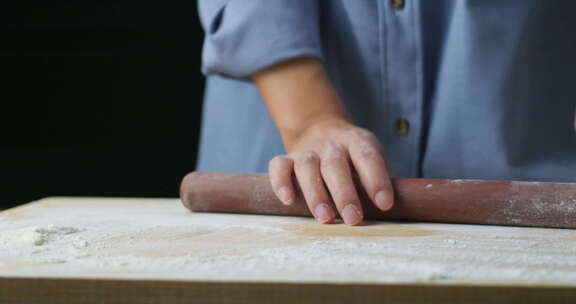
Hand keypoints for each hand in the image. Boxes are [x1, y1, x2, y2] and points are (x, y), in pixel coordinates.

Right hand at [268, 118, 393, 224]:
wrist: (321, 129)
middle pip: (335, 164)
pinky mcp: (288, 158)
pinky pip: (279, 166)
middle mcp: (332, 144)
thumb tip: (394, 210)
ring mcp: (308, 150)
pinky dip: (280, 182)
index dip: (377, 179)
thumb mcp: (371, 159)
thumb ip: (379, 179)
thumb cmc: (354, 158)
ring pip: (307, 166)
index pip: (368, 156)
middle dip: (344, 193)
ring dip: (315, 193)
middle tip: (353, 219)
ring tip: (325, 218)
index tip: (384, 204)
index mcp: (358, 142)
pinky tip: (288, 200)